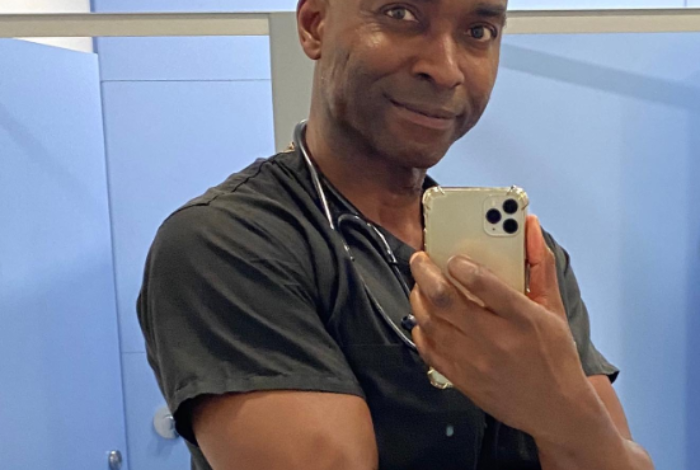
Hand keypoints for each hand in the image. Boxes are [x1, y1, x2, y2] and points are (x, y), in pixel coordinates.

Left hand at [409, 215, 587, 441]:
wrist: (555, 411)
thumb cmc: (555, 354)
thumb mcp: (554, 308)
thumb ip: (539, 264)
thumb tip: (529, 224)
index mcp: (522, 318)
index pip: (484, 284)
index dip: (461, 265)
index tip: (452, 256)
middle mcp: (494, 339)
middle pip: (445, 300)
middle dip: (424, 273)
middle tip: (420, 259)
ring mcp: (474, 361)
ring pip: (430, 321)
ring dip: (418, 297)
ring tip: (420, 284)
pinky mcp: (461, 378)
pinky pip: (427, 348)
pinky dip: (420, 327)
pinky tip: (424, 316)